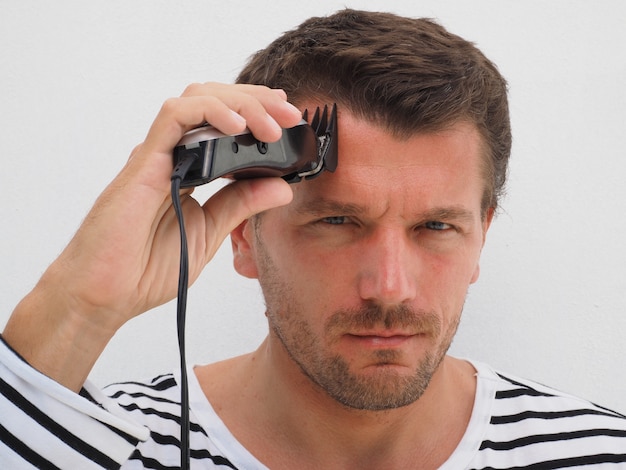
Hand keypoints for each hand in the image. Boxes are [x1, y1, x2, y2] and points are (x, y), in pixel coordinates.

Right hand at [2, 83, 301, 389]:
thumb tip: (281, 187)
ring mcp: (157, 156)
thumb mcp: (211, 232)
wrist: (106, 295)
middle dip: (258, 101)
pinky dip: (210, 113)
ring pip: (198, 99)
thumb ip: (241, 205)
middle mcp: (173, 155)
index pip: (225, 124)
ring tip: (271, 125)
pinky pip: (175, 117)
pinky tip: (238, 128)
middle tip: (290, 114)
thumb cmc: (145, 268)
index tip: (289, 120)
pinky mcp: (144, 162)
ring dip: (240, 103)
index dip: (258, 113)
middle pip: (216, 102)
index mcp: (189, 170)